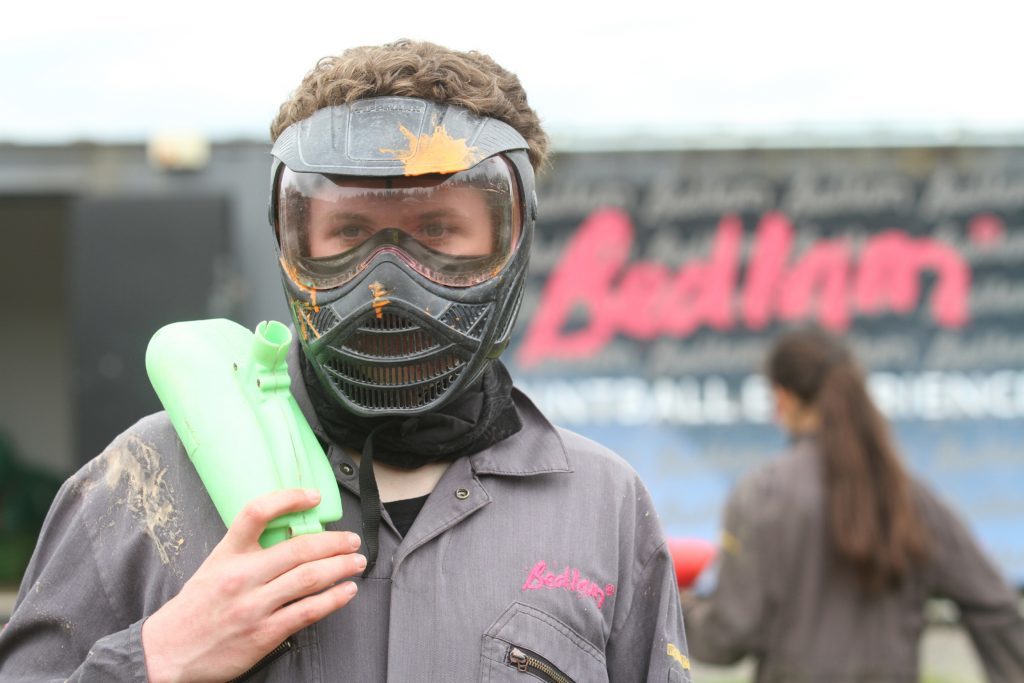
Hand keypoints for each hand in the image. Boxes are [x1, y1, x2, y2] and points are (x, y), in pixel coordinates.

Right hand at [142, 488, 362, 682]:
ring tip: (356, 562)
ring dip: (340, 567)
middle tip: (352, 540)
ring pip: (309, 578)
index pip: (257, 513)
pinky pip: (307, 611)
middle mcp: (241, 576)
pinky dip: (333, 599)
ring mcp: (254, 606)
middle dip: (334, 542)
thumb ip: (246, 552)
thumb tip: (290, 537)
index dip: (289, 499)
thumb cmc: (195, 610)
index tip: (314, 496)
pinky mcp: (264, 634)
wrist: (167, 653)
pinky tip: (347, 591)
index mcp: (227, 554)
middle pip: (298, 548)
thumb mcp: (214, 568)